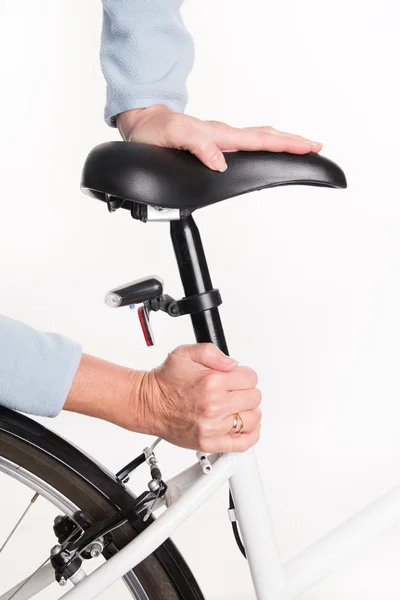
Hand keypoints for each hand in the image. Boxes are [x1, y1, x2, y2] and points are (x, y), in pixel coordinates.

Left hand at [117, 104, 322, 172]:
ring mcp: (220, 139)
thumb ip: (198, 147)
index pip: (259, 140)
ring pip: (258, 137)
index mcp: (218, 135)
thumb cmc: (155, 132)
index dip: (285, 144)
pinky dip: (264, 144)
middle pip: (265, 136)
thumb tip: (220, 163)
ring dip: (281, 141)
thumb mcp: (174, 137)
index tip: (308, 147)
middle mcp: (222, 135)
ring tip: (300, 147)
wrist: (141, 124)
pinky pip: (245, 142)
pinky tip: (268, 149)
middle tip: (316, 146)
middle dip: (292, 141)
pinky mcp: (215, 143)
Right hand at [139, 343, 261, 451]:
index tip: (235, 378)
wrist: (147, 403)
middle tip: (233, 391)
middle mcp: (213, 406)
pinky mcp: (209, 443)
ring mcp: (212, 427)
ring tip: (236, 407)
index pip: (250, 378)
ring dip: (248, 411)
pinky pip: (243, 443)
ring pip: (252, 419)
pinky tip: (244, 425)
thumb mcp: (186, 353)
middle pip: (254, 398)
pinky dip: (250, 434)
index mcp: (211, 382)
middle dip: (245, 391)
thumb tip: (234, 364)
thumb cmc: (165, 381)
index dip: (243, 375)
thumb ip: (214, 353)